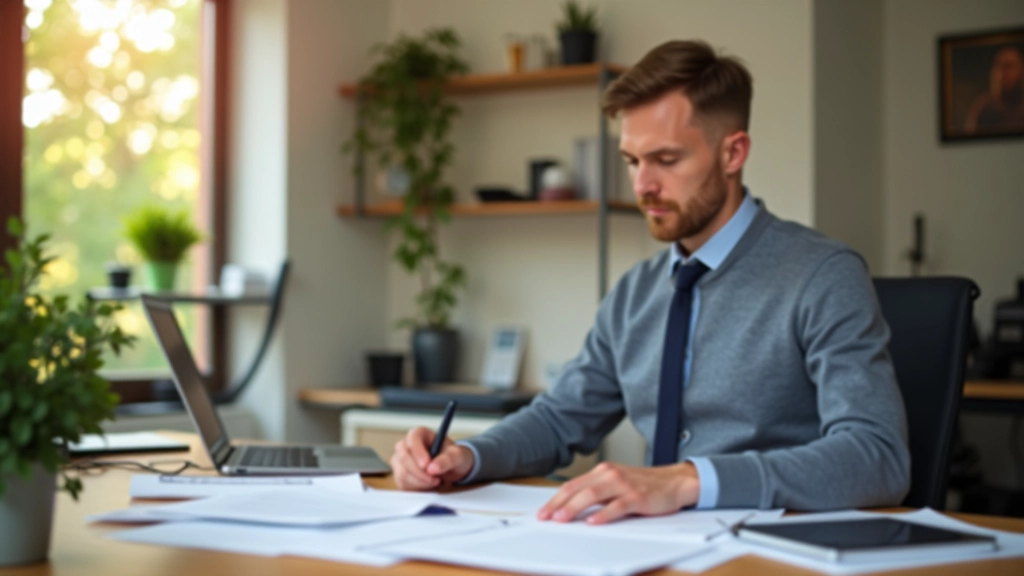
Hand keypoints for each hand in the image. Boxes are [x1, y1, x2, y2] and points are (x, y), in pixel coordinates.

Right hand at [391, 426, 475, 490]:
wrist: (452, 469)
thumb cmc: (453, 456)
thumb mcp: (457, 455)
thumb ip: (447, 460)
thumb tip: (432, 468)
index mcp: (420, 434)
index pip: (412, 439)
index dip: (417, 452)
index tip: (426, 465)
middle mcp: (407, 445)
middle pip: (403, 457)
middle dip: (419, 472)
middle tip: (435, 479)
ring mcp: (401, 461)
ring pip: (402, 473)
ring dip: (419, 482)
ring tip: (435, 481)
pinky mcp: (400, 475)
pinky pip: (402, 484)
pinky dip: (416, 488)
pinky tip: (427, 485)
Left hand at [536, 461, 700, 524]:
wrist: (675, 482)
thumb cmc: (643, 485)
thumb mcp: (616, 484)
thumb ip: (596, 492)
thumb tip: (570, 509)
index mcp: (602, 472)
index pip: (572, 485)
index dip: (555, 499)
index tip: (543, 512)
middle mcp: (610, 475)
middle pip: (578, 489)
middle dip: (559, 504)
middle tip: (546, 517)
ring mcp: (624, 485)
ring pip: (593, 495)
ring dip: (574, 507)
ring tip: (562, 519)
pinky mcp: (638, 497)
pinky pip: (617, 506)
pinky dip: (603, 514)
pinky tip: (593, 522)